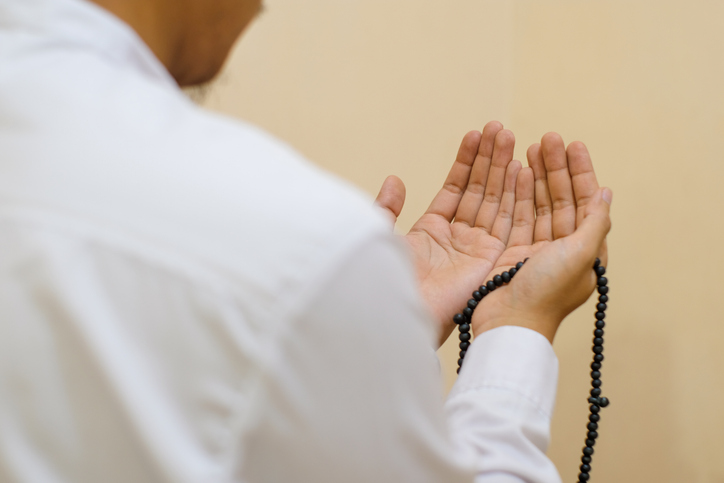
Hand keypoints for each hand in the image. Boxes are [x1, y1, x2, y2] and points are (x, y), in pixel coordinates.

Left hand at [376, 122, 522, 346]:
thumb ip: (388, 207)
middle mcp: (458, 238)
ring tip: (509, 136)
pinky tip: (518, 167)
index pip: (456, 189)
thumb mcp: (382, 234)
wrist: (398, 311)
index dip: (466, 162)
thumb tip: (394, 180)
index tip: (475, 134)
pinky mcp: (491, 258)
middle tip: (500, 128)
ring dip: (503, 168)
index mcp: (432, 231)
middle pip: (480, 191)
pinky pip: (506, 219)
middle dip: (490, 159)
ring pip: (495, 200)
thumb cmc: (385, 277)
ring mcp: (476, 248)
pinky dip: (513, 193)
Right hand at [471, 133, 611, 341]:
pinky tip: (516, 173)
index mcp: (585, 251)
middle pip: (562, 199)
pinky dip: (518, 193)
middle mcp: (563, 249)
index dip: (582, 172)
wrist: (508, 322)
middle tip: (548, 138)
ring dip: (537, 176)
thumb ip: (595, 222)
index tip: (574, 145)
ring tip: (530, 148)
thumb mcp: (580, 255)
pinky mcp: (512, 252)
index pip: (587, 202)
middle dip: (557, 168)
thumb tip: (607, 193)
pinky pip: (518, 215)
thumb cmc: (546, 293)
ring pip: (539, 204)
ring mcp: (536, 250)